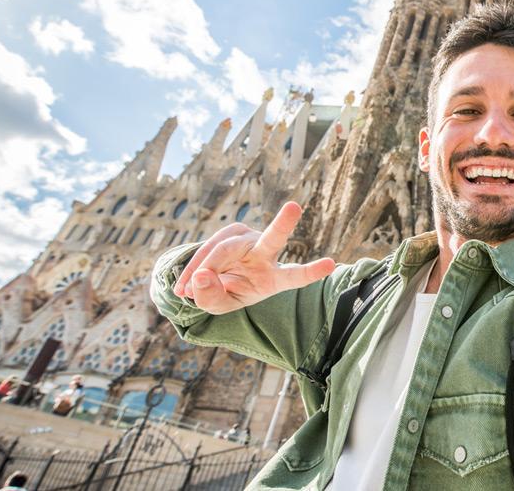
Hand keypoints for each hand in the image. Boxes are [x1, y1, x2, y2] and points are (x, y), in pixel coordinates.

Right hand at [173, 201, 335, 314]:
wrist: (213, 278)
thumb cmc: (228, 292)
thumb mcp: (221, 306)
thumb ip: (212, 298)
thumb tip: (201, 276)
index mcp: (274, 277)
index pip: (295, 274)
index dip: (311, 271)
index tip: (331, 264)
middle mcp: (266, 253)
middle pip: (273, 238)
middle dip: (283, 223)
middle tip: (294, 207)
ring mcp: (249, 239)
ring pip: (224, 249)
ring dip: (202, 269)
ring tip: (185, 292)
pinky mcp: (232, 231)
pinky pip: (209, 247)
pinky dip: (193, 266)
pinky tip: (183, 286)